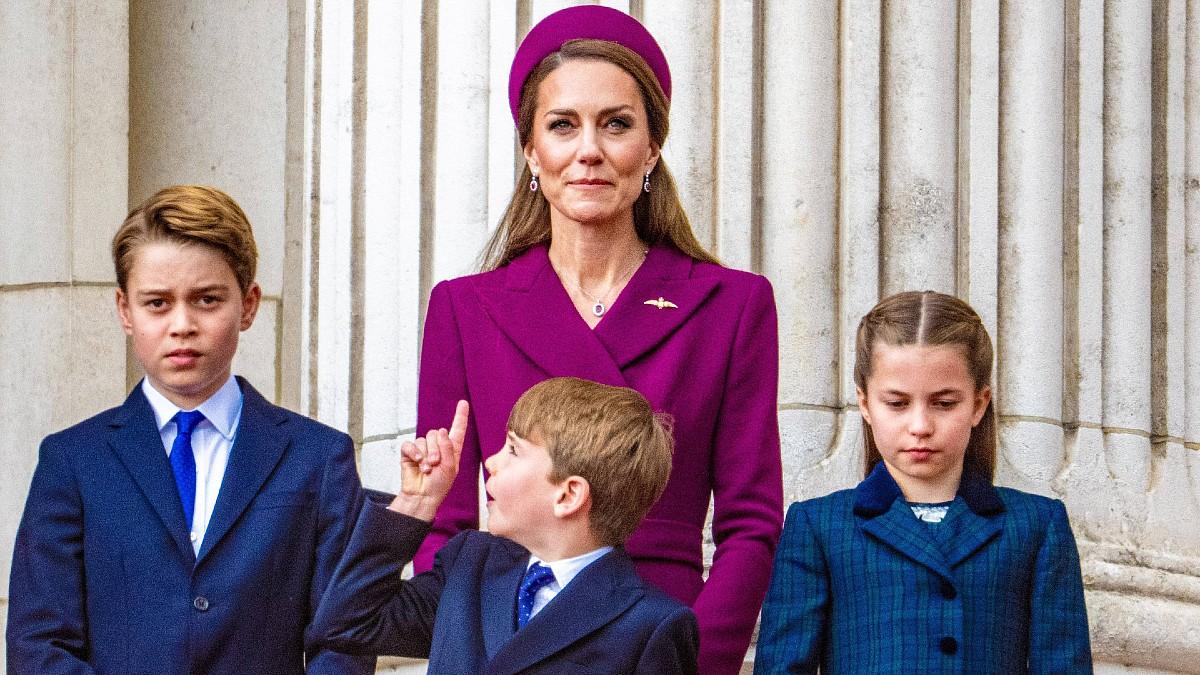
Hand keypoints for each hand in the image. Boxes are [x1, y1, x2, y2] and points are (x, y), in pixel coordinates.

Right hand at [389, 400, 468, 520]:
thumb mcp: (450, 467)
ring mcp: (423, 449)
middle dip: (436, 449)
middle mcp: (437, 446)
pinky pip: (410, 445)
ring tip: (427, 468)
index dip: (460, 416)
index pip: (457, 429)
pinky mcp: (409, 453)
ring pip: (424, 439)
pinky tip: (417, 462)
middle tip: (435, 464)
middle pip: (435, 433)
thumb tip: (441, 430)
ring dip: (426, 455)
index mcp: (452, 449)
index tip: (463, 403)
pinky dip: (414, 453)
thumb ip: (448, 447)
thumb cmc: (439, 485)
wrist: (422, 496)